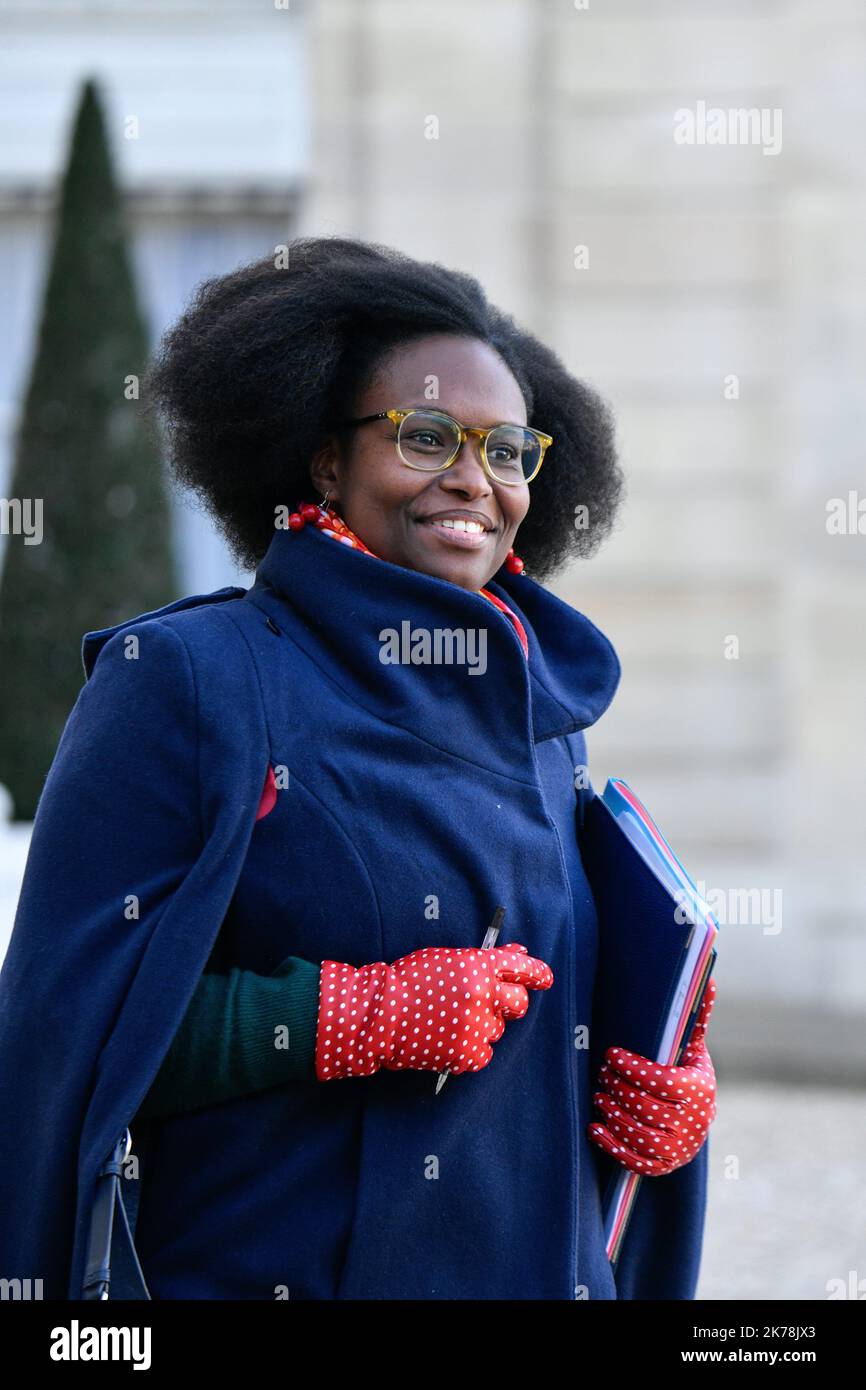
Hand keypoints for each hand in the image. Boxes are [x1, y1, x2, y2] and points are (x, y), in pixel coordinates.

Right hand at [315, 943, 553, 1080]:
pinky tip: (447, 1039)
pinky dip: (470, 1049)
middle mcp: (483, 994)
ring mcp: (476, 1026)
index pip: (520, 967)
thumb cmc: (410, 981)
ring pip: (497, 1029)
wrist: (380, 1015)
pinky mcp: (468, 1053)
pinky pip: (483, 1053)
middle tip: (491, 1003)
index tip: (544, 978)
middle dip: (510, 1002)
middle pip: (518, 1002)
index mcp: (478, 965)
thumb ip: (485, 959)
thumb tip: (518, 952)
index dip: (537, 973)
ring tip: (450, 1021)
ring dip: (482, 1026)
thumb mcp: (447, 959)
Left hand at [587, 976, 716, 1175]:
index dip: (633, 1069)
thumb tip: (705, 977)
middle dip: (619, 1088)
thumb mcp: (692, 1047)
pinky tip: (595, 1128)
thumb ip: (695, 1016)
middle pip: (647, 1108)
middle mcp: (693, 1124)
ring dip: (613, 1114)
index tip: (611, 1053)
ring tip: (598, 1094)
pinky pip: (635, 1161)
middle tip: (601, 1072)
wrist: (696, 1118)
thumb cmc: (686, 1073)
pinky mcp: (664, 1167)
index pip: (663, 1081)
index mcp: (700, 1090)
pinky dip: (612, 1145)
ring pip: (640, 1135)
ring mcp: (679, 1150)